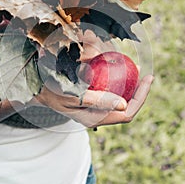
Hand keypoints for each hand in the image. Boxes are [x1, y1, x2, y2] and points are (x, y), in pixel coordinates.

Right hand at [31, 75, 153, 127]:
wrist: (37, 87)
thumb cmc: (53, 91)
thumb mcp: (73, 96)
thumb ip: (98, 101)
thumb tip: (123, 106)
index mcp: (96, 119)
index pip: (127, 113)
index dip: (141, 97)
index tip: (148, 77)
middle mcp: (98, 115)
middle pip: (126, 105)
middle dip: (137, 89)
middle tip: (142, 71)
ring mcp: (95, 107)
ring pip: (119, 96)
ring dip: (128, 83)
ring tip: (133, 66)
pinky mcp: (91, 98)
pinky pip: (109, 89)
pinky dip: (116, 78)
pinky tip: (116, 65)